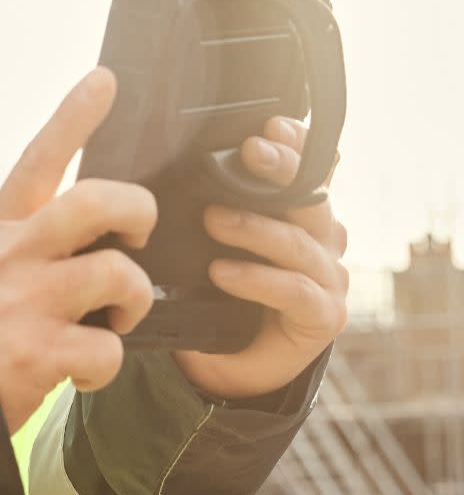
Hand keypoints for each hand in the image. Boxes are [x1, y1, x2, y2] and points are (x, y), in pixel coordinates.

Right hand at [0, 67, 156, 433]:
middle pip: (95, 203)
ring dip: (133, 300)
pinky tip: (84, 373)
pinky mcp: (40, 354)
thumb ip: (27, 247)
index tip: (104, 79)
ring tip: (117, 318)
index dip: (73, 116)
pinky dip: (105, 367)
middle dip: (137, 211)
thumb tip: (94, 240)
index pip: (38, 161)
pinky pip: (106, 350)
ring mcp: (27, 303)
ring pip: (117, 274)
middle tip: (138, 236)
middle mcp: (14, 257)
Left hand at [172, 117, 349, 401]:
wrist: (223, 367)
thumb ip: (205, 205)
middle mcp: (322, 243)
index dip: (297, 145)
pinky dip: (258, 279)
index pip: (312, 170)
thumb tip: (167, 164)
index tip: (269, 126)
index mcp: (299, 217)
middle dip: (282, 171)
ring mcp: (328, 280)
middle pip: (312, 198)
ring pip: (301, 244)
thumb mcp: (203, 243)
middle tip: (250, 152)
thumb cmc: (214, 296)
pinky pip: (295, 291)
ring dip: (256, 228)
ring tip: (212, 219)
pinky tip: (223, 271)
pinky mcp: (322, 318)